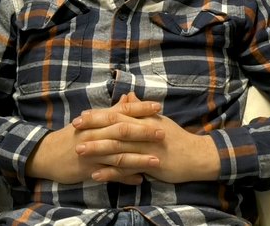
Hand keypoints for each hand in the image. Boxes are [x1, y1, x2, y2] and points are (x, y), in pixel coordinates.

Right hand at [25, 95, 163, 184]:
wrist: (46, 154)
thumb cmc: (71, 136)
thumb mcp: (90, 121)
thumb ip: (112, 111)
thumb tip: (130, 97)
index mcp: (96, 121)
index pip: (121, 111)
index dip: (139, 108)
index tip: (157, 106)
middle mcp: (95, 135)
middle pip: (122, 131)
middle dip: (143, 132)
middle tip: (162, 132)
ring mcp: (92, 153)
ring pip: (118, 155)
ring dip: (139, 158)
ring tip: (157, 160)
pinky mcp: (89, 169)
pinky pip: (110, 174)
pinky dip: (125, 177)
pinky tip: (140, 179)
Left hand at [74, 93, 220, 183]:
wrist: (196, 155)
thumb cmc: (175, 137)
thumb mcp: (158, 119)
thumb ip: (140, 109)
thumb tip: (127, 95)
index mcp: (144, 120)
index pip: (117, 113)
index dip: (98, 114)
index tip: (81, 115)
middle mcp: (143, 132)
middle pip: (115, 127)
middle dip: (93, 128)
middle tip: (74, 128)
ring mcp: (146, 149)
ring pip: (118, 148)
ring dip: (97, 149)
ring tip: (79, 150)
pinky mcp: (150, 166)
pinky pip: (127, 170)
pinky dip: (111, 173)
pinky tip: (96, 175)